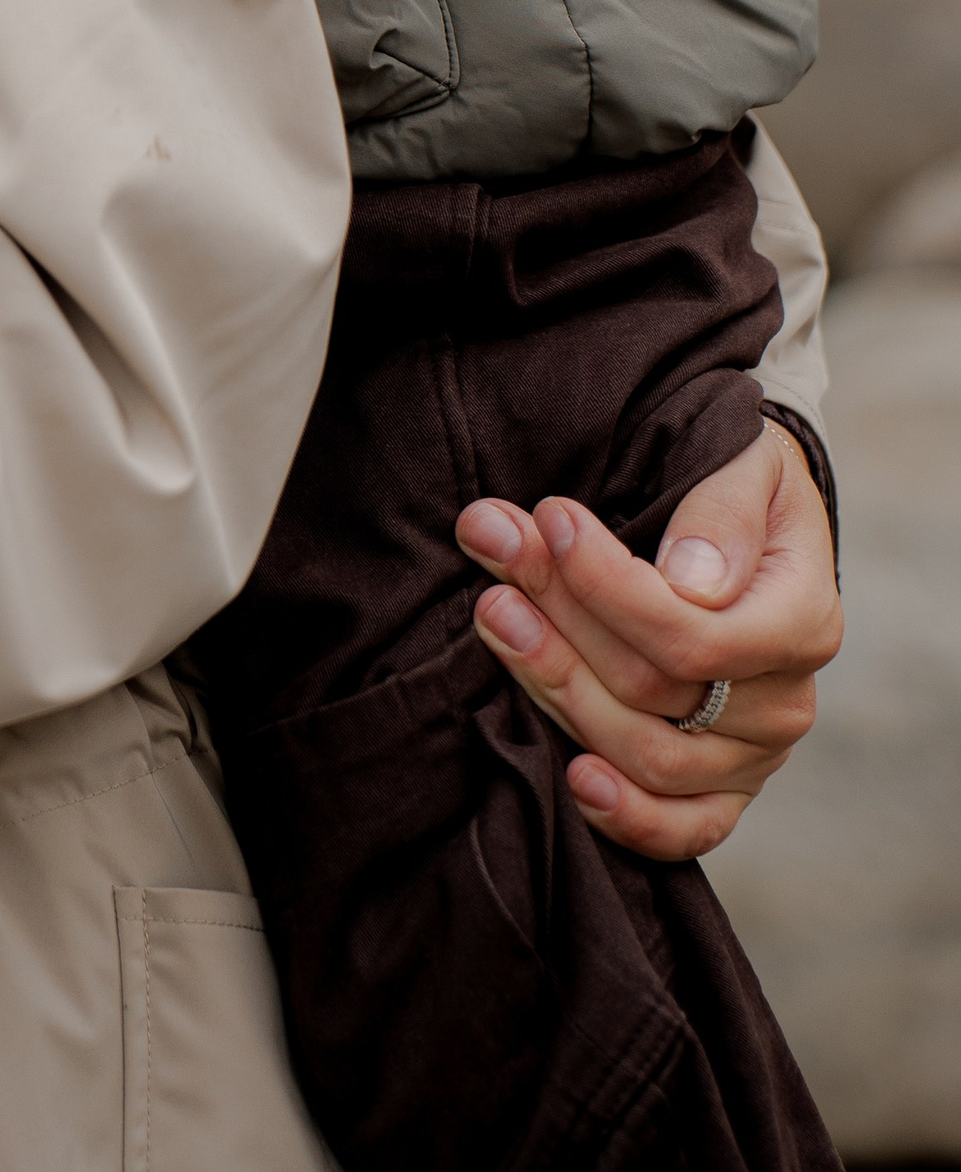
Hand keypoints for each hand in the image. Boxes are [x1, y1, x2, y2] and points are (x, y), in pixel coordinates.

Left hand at [456, 421, 840, 860]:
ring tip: (495, 614)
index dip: (607, 584)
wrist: (752, 530)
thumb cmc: (739, 487)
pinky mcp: (719, 790)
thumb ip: (720, 515)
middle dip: (559, 616)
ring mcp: (751, 755)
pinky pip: (684, 829)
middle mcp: (783, 701)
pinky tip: (573, 778)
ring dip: (556, 684)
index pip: (692, 635)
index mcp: (802, 620)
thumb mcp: (745, 465)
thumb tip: (692, 581)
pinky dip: (628, 817)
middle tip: (492, 547)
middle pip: (652, 689)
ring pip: (644, 752)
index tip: (546, 518)